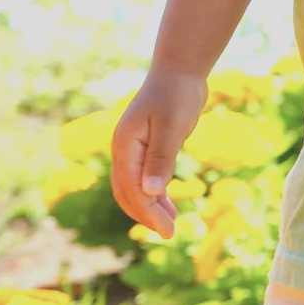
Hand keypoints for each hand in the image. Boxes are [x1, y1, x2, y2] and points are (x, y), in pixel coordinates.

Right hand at [110, 68, 205, 238]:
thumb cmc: (176, 95)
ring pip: (133, 187)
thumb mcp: (172, 127)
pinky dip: (154, 194)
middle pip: (127, 191)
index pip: (131, 187)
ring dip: (149, 207)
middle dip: (146, 215)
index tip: (168, 231)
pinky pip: (143, 177)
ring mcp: (132, 148)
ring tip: (170, 225)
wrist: (179, 71)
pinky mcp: (145, 148)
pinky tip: (169, 205)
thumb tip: (150, 192)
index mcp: (125, 144)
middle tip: (169, 233)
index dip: (148, 212)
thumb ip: (161, 158)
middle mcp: (123, 149)